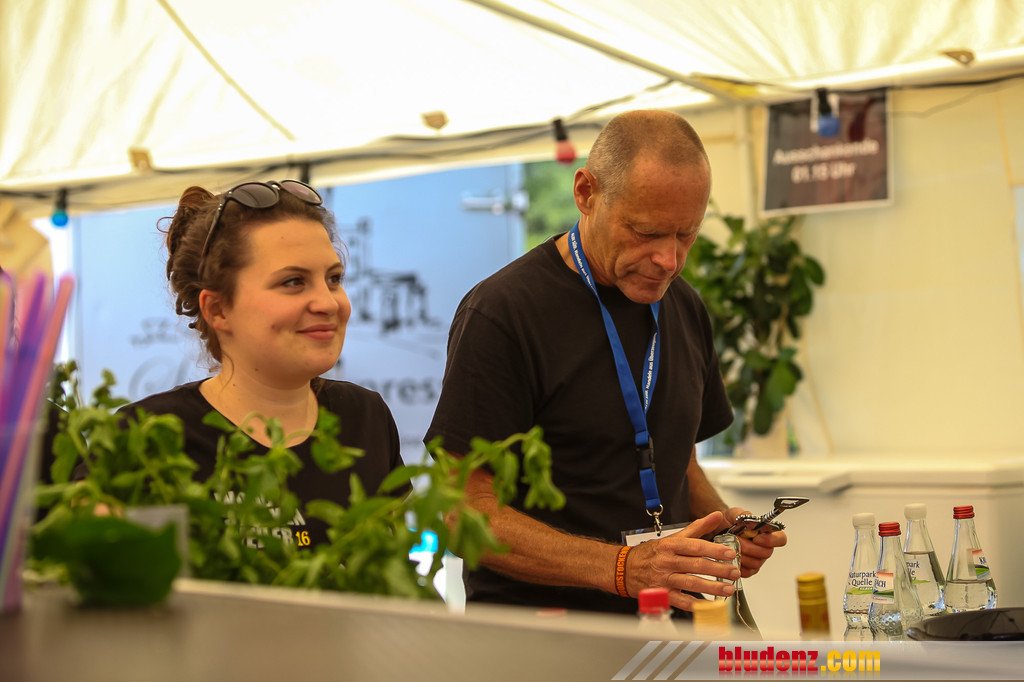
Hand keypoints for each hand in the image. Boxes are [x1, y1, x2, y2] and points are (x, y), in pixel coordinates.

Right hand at [624, 511, 741, 610]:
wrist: (624, 569)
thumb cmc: (652, 553)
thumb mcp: (672, 537)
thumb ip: (697, 527)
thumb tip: (717, 515)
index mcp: (670, 545)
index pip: (695, 546)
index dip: (714, 550)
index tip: (730, 553)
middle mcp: (667, 561)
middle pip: (696, 565)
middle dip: (718, 569)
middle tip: (735, 572)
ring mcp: (664, 579)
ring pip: (691, 584)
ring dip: (712, 587)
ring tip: (729, 589)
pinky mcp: (663, 595)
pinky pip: (682, 601)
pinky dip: (697, 605)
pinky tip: (711, 605)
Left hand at [724, 506, 786, 577]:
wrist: (718, 529)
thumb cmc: (730, 522)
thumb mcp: (735, 514)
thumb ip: (744, 515)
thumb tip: (750, 519)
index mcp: (767, 533)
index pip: (780, 539)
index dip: (771, 540)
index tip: (757, 537)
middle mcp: (765, 548)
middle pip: (767, 553)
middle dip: (750, 547)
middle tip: (737, 540)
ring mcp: (757, 560)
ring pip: (755, 563)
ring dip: (742, 555)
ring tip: (731, 546)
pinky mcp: (748, 570)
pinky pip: (746, 572)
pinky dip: (736, 564)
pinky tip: (729, 556)